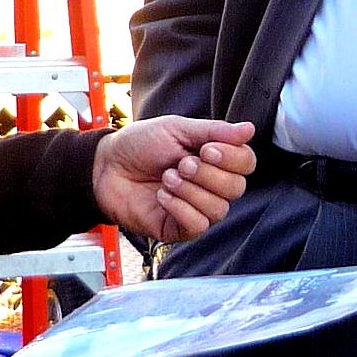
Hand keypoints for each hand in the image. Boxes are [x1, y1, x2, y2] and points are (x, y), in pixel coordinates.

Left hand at [93, 117, 256, 241]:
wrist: (106, 166)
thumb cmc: (140, 145)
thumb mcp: (177, 128)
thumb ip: (215, 131)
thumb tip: (249, 129)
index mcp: (215, 160)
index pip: (246, 164)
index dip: (232, 158)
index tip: (207, 149)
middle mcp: (211, 186)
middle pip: (236, 188)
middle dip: (208, 174)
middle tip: (181, 163)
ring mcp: (196, 208)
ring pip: (218, 209)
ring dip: (191, 191)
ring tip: (167, 178)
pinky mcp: (179, 228)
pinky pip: (198, 225)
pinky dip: (181, 208)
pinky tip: (162, 196)